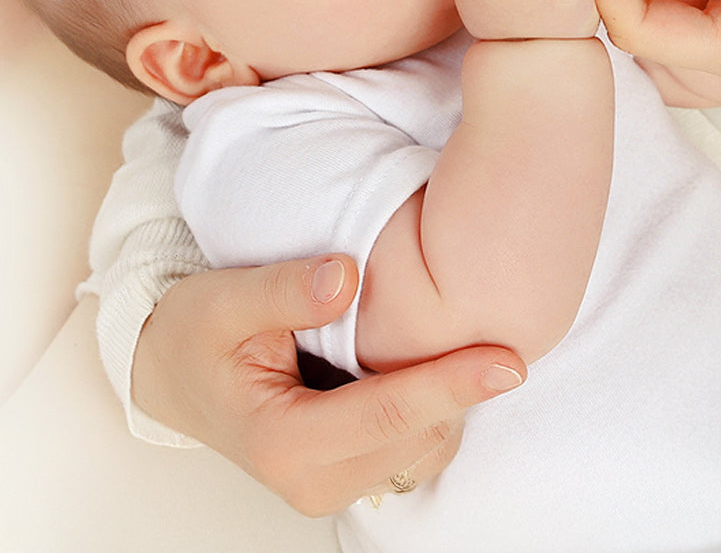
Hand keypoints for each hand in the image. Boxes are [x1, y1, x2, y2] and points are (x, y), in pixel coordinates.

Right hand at [132, 256, 525, 514]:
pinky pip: (414, 449)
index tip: (506, 359)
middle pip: (416, 439)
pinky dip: (434, 409)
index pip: (385, 416)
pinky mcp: (347, 473)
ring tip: (466, 340)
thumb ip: (283, 290)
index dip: (449, 384)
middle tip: (500, 329)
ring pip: (424, 451)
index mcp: (281, 441)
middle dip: (461, 391)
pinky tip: (432, 362)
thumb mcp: (223, 300)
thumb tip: (348, 276)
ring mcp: (330, 484)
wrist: (174, 372)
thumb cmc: (196, 333)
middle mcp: (311, 480)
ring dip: (451, 401)